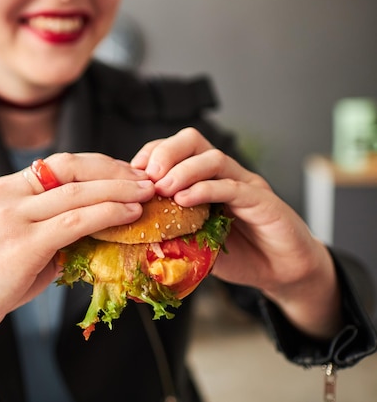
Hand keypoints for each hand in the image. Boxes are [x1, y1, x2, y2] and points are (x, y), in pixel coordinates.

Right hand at [0, 152, 155, 341]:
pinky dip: (107, 214)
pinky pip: (74, 222)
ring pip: (77, 193)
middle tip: (148, 180)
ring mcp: (13, 217)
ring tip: (147, 194)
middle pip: (72, 169)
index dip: (102, 165)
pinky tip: (129, 214)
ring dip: (119, 191)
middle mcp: (8, 194)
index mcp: (7, 187)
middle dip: (116, 172)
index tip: (130, 174)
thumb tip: (107, 217)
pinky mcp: (22, 244)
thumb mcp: (24, 238)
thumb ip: (56, 223)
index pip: (63, 163)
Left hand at [131, 128, 341, 338]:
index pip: (174, 149)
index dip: (151, 155)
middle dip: (165, 152)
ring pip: (212, 158)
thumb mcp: (194, 240)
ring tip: (162, 188)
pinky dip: (205, 189)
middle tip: (147, 176)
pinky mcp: (262, 200)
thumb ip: (170, 229)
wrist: (281, 271)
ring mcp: (245, 183)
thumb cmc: (238, 254)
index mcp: (205, 178)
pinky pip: (232, 186)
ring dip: (182, 170)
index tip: (132, 174)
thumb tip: (132, 230)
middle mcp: (224, 174)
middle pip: (192, 140)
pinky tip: (184, 199)